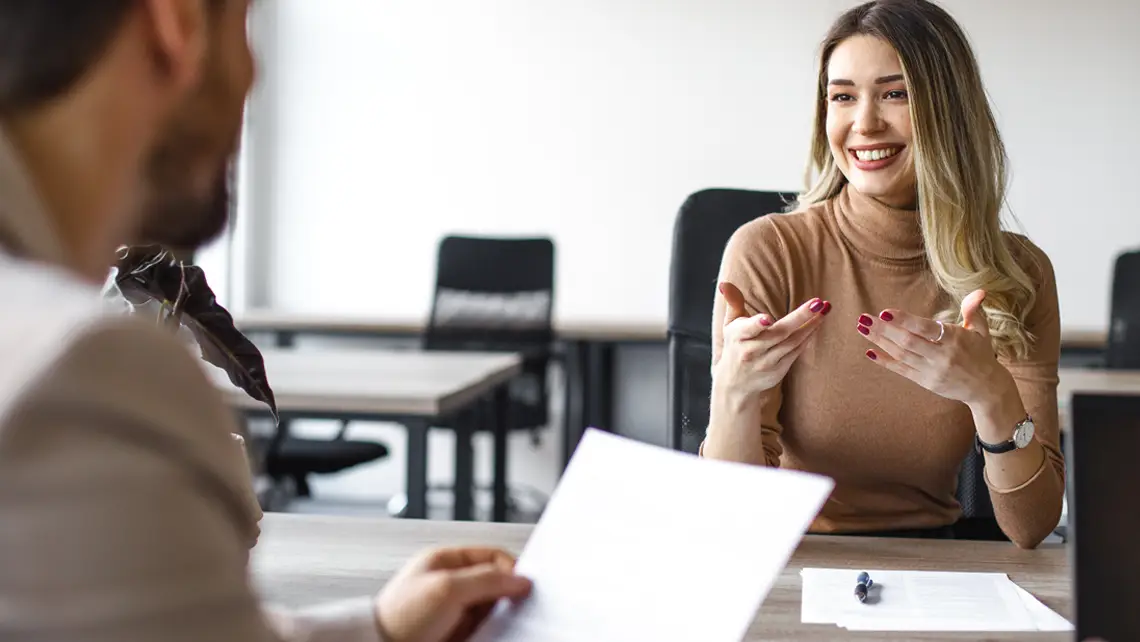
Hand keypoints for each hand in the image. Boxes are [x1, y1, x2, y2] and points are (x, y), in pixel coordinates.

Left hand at [376, 547, 532, 641]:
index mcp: (444, 561)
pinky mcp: (454, 632)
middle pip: (493, 583)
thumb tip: (520, 580)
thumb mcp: (448, 589)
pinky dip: (490, 632)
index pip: (491, 556)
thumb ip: (487, 579)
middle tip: (514, 608)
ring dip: (497, 617)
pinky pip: (482, 629)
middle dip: (504, 595)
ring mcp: (452, 610)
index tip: (523, 586)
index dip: (510, 568)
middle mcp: (449, 583)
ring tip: (497, 625)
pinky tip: (489, 636)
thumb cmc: (400, 618)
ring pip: (489, 609)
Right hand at [714, 281, 828, 402]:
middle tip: (817, 303)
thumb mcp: (729, 325)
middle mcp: (751, 351)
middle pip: (778, 333)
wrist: (735, 383)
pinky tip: (817, 324)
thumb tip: (725, 284)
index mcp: (737, 337)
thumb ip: (733, 302)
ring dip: (810, 326)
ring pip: (792, 342)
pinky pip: (796, 351)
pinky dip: (807, 338)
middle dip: (799, 317)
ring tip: (824, 309)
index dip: (757, 324)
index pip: (747, 330)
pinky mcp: (778, 371)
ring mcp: (766, 363)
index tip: (768, 318)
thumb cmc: (735, 346)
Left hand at [856, 289, 1010, 407]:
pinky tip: (870, 351)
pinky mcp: (925, 382)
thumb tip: (979, 291)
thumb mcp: (981, 330)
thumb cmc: (981, 353)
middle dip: (884, 330)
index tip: (885, 312)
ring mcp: (932, 371)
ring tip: (862, 328)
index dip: (904, 320)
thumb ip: (974, 310)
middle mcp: (942, 356)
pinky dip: (885, 361)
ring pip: (901, 355)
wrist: (986, 388)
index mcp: (954, 339)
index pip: (925, 329)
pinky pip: (901, 370)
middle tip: (864, 318)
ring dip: (879, 341)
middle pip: (908, 342)